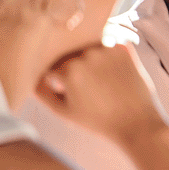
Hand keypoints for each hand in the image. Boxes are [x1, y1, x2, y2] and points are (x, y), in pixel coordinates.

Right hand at [34, 43, 167, 145]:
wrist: (136, 123)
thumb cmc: (98, 121)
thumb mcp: (64, 111)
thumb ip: (42, 92)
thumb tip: (32, 76)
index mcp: (69, 70)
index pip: (51, 69)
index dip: (58, 84)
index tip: (68, 94)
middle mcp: (86, 54)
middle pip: (68, 57)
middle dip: (72, 71)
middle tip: (88, 90)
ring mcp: (106, 49)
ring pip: (86, 50)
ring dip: (88, 61)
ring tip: (101, 83)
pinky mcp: (123, 49)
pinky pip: (106, 47)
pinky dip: (106, 58)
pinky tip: (113, 76)